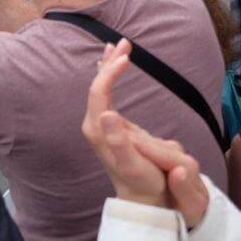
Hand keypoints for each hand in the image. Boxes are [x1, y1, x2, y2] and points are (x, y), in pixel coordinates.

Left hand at [83, 40, 209, 227]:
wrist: (144, 198)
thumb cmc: (143, 183)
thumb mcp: (134, 165)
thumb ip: (119, 141)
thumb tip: (107, 113)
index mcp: (98, 129)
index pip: (99, 92)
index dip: (111, 72)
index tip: (126, 56)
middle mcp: (96, 124)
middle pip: (98, 85)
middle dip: (110, 62)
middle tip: (124, 42)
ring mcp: (101, 124)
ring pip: (101, 88)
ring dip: (109, 66)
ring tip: (116, 47)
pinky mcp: (109, 125)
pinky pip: (107, 94)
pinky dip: (110, 77)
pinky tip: (112, 68)